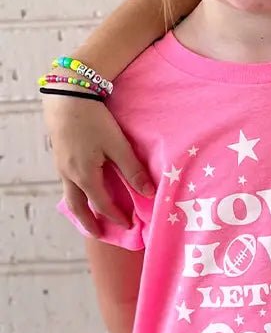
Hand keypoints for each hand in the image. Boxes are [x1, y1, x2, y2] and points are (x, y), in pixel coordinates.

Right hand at [42, 94, 152, 234]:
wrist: (67, 98)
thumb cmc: (94, 120)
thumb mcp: (117, 145)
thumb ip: (132, 170)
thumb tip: (148, 193)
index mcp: (86, 176)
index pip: (102, 204)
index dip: (116, 216)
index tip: (128, 225)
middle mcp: (70, 176)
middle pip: (79, 207)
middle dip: (89, 222)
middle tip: (99, 234)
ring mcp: (62, 167)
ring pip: (70, 196)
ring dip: (80, 209)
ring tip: (89, 217)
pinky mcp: (60, 157)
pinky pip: (67, 185)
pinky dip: (75, 194)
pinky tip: (83, 190)